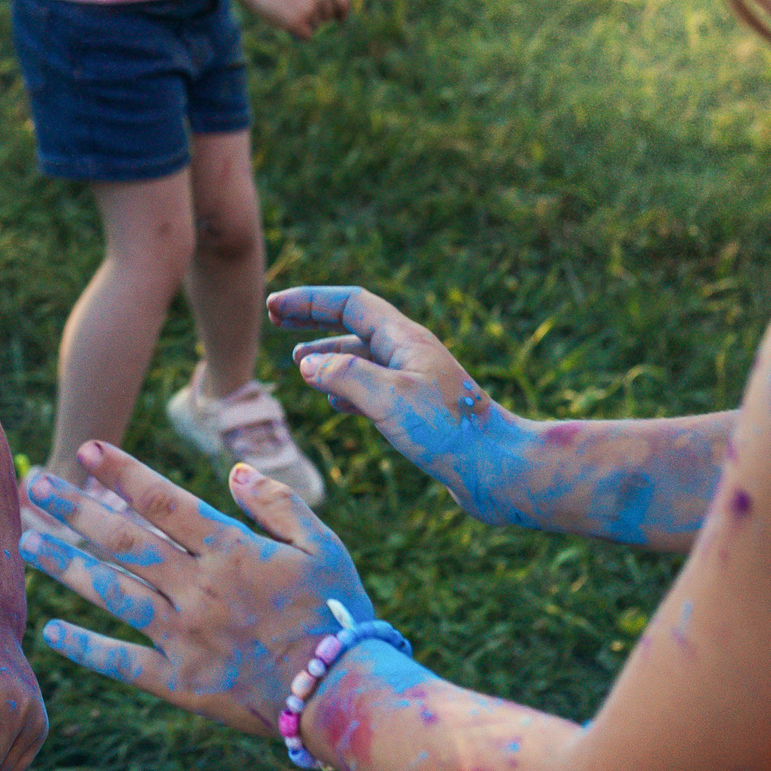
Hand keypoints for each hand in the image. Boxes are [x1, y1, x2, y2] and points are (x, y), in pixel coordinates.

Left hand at [19, 441, 376, 736]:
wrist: (342, 694)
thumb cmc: (337, 613)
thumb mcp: (322, 545)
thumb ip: (277, 504)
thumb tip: (234, 472)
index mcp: (232, 550)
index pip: (163, 500)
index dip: (122, 471)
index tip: (86, 449)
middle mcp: (199, 588)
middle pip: (124, 541)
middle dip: (75, 510)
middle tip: (33, 487)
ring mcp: (186, 637)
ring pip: (113, 593)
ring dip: (65, 566)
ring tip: (27, 544)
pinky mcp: (181, 684)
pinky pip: (123, 663)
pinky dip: (86, 647)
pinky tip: (52, 631)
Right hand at [238, 0, 349, 38]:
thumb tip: (330, 13)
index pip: (342, 0)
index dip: (341, 12)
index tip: (339, 20)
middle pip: (326, 17)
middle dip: (312, 16)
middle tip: (291, 5)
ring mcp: (310, 8)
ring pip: (315, 27)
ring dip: (301, 23)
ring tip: (283, 6)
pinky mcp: (298, 22)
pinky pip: (306, 36)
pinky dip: (295, 32)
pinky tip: (282, 18)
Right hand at [269, 285, 502, 494]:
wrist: (497, 469)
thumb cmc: (448, 431)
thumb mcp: (388, 398)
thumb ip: (344, 376)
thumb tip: (307, 364)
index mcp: (404, 339)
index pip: (350, 303)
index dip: (309, 301)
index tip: (274, 307)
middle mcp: (410, 354)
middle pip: (354, 323)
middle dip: (314, 320)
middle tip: (276, 321)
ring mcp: (415, 381)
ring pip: (362, 357)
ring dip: (328, 355)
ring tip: (298, 364)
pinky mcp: (418, 410)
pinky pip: (373, 386)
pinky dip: (346, 386)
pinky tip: (334, 401)